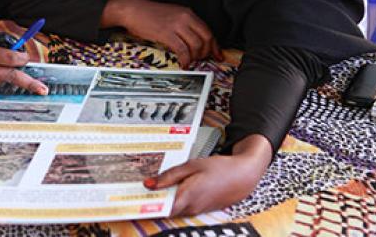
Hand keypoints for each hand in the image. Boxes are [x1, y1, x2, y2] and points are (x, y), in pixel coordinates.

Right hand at [103, 0, 221, 67]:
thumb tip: (194, 41)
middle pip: (206, 38)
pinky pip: (183, 50)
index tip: (217, 54)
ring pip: (196, 45)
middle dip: (206, 53)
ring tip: (190, 61)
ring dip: (195, 57)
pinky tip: (183, 64)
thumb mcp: (172, 15)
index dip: (214, 45)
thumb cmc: (149, 14)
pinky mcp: (167, 34)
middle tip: (201, 60)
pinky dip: (186, 59)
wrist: (132, 10)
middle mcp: (185, 18)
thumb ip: (184, 25)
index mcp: (188, 13)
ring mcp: (176, 25)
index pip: (208, 30)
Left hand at [143, 134, 271, 215]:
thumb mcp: (192, 165)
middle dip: (150, 203)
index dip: (145, 208)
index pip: (161, 209)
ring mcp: (197, 210)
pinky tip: (167, 190)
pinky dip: (173, 201)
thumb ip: (170, 176)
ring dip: (161, 202)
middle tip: (133, 193)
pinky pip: (182, 208)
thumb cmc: (220, 168)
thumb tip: (149, 184)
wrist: (244, 176)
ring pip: (173, 209)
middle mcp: (191, 207)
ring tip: (148, 190)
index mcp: (188, 196)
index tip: (131, 203)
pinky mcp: (200, 209)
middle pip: (165, 210)